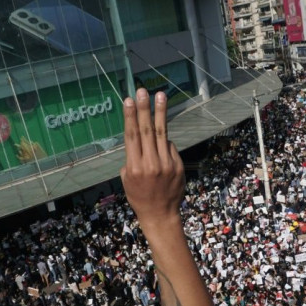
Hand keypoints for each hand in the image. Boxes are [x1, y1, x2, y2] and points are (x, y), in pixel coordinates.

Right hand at [120, 89, 184, 229]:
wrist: (160, 214)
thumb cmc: (139, 197)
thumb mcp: (127, 180)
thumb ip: (131, 159)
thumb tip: (140, 139)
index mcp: (134, 167)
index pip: (132, 136)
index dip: (130, 116)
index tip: (129, 100)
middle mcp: (150, 164)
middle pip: (147, 130)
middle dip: (145, 108)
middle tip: (143, 91)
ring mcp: (166, 164)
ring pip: (162, 133)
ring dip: (161, 113)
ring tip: (161, 95)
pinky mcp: (178, 166)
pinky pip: (170, 147)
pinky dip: (165, 140)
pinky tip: (161, 134)